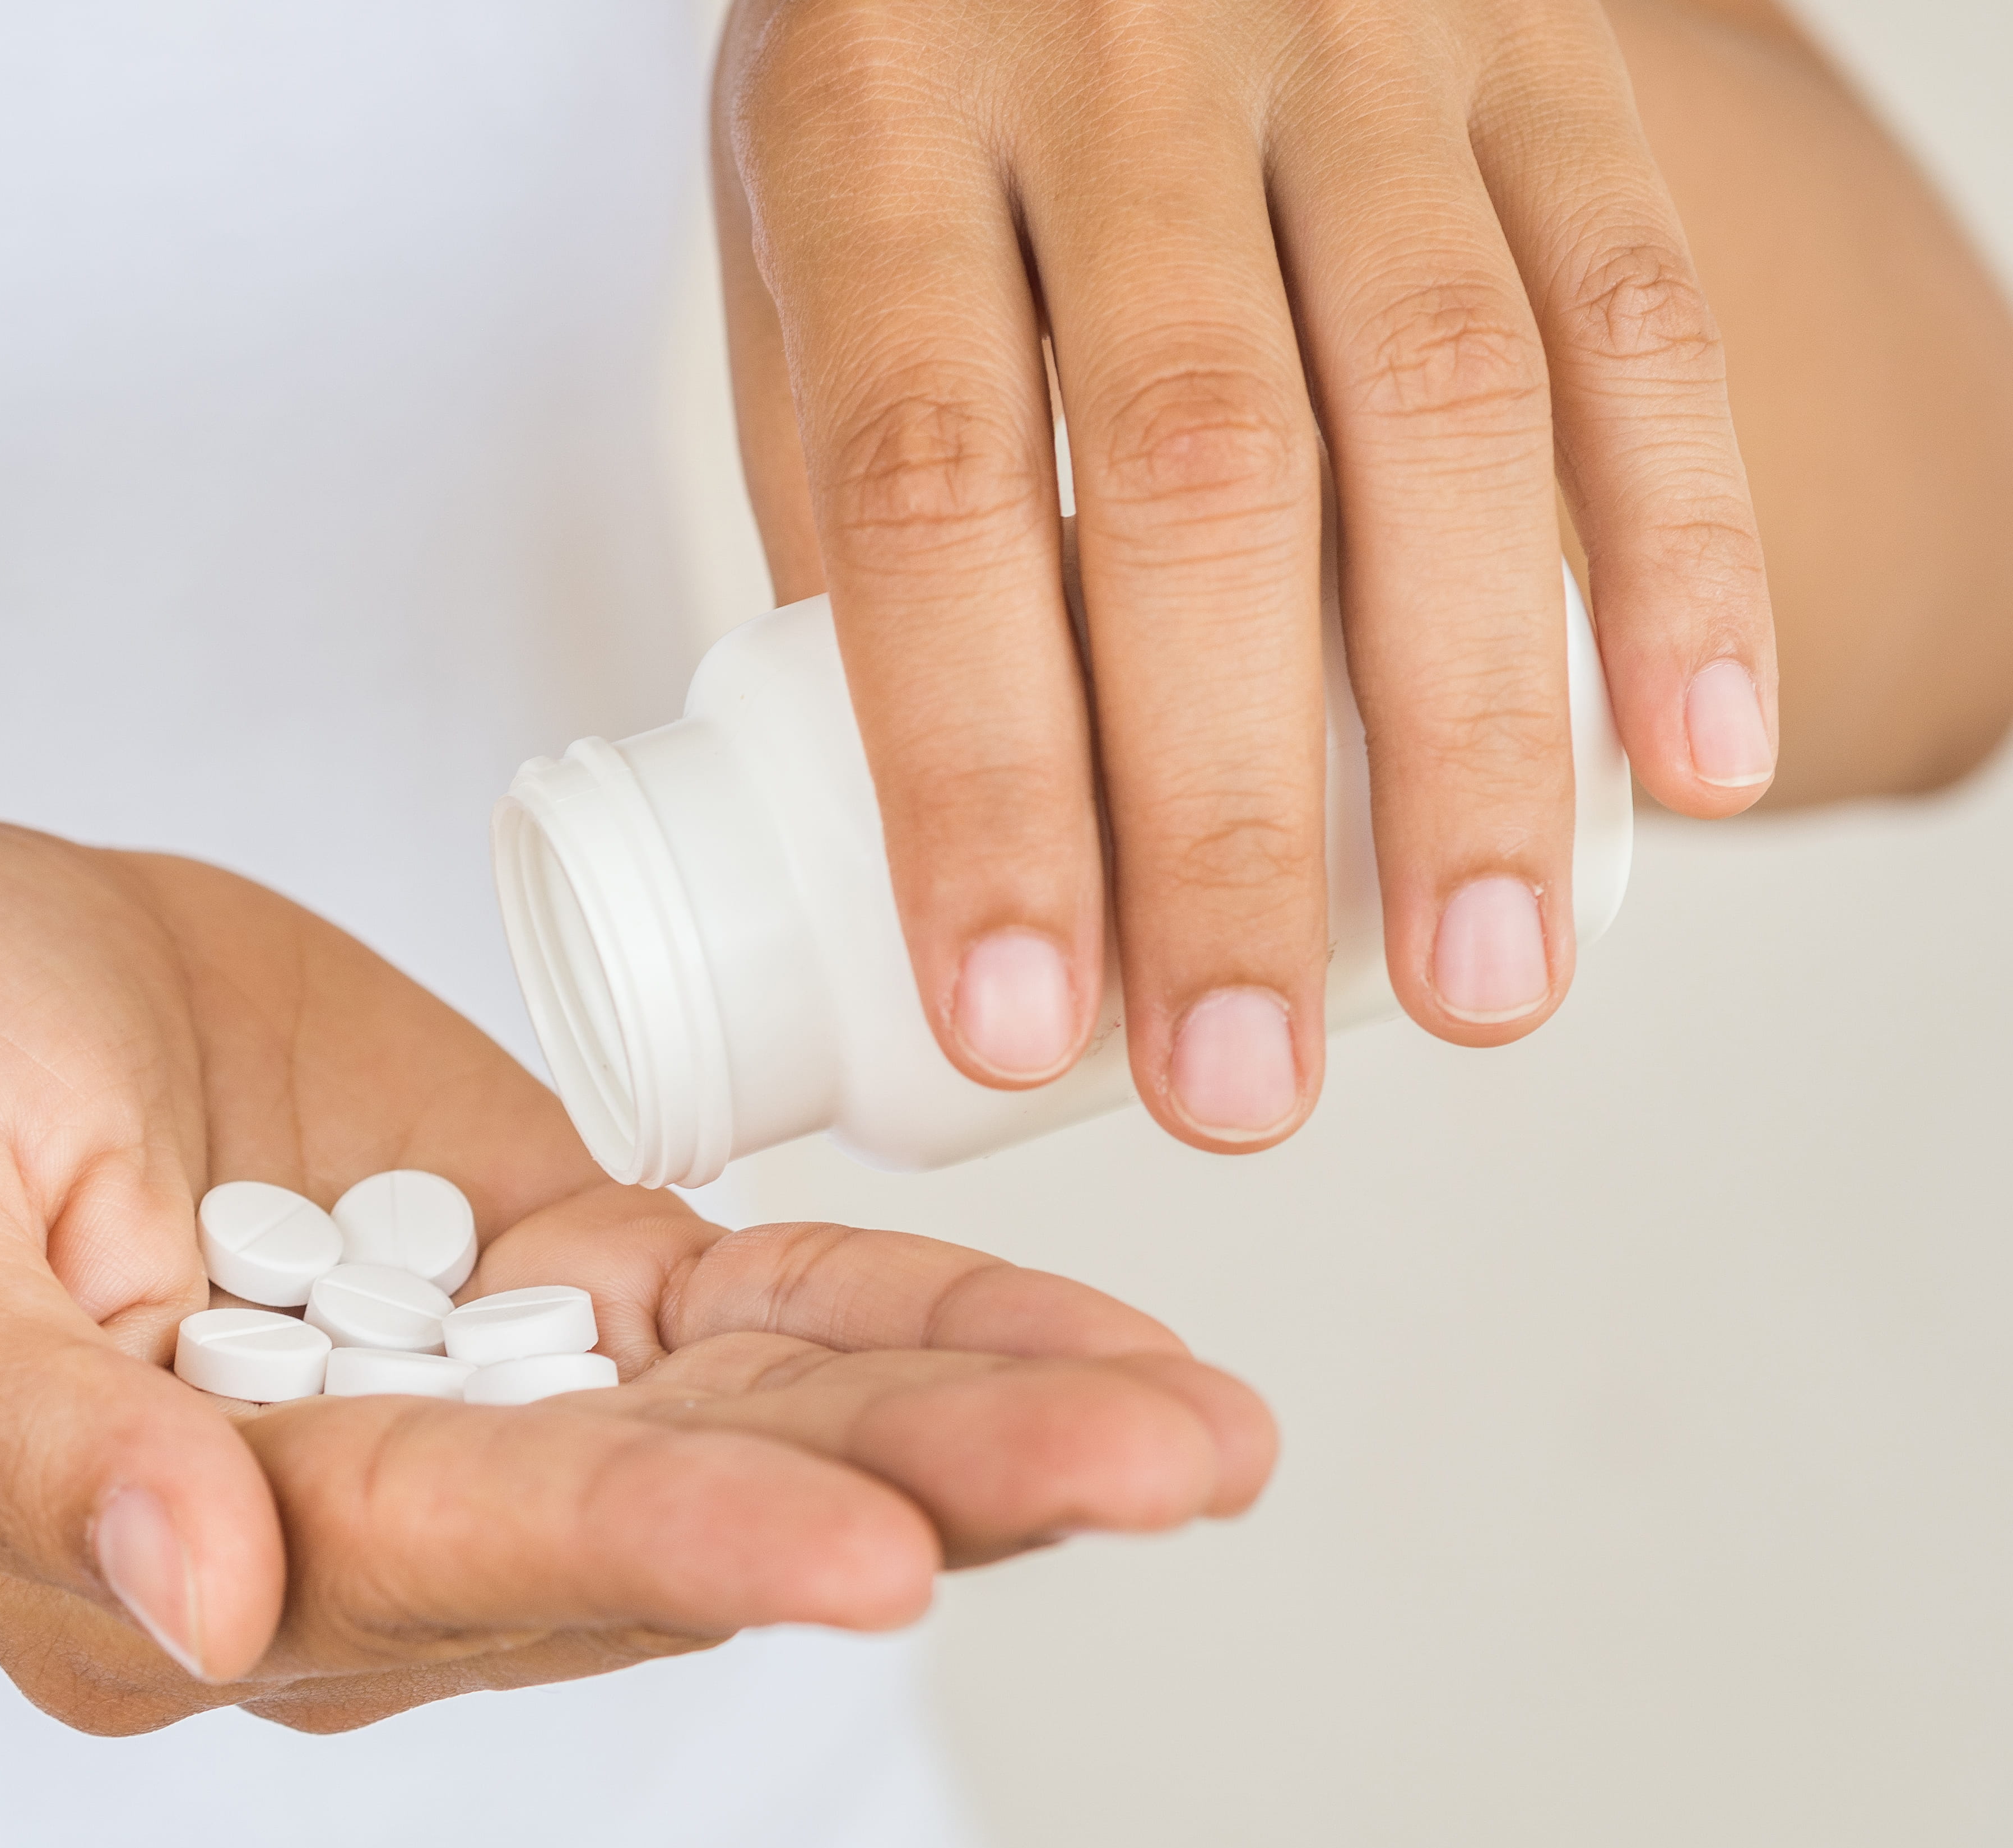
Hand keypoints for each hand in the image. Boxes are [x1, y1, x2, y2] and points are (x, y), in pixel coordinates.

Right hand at [0, 823, 1273, 1731]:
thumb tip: (195, 1600)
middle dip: (929, 1493)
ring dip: (980, 1420)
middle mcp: (379, 1518)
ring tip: (1199, 1424)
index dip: (673, 1546)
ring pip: (761, 1422)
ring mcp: (491, 1393)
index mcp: (197, 1548)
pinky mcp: (562, 1276)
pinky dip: (916, 1316)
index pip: (468, 1554)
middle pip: (676, 1515)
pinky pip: (763, 1313)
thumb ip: (12, 1424)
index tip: (884, 1553)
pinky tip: (1081, 1338)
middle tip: (1170, 1464)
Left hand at [715, 0, 1777, 1149]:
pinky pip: (1637, 302)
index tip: (1020, 1019)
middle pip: (1202, 477)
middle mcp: (1118, 60)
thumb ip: (861, 497)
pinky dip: (1683, 544)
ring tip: (1481, 988)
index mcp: (880, 117)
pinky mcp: (1540, 47)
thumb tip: (938, 821)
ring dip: (1478, 736)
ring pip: (1448, 407)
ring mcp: (1355, 41)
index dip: (981, 778)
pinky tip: (1698, 762)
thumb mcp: (809, 235)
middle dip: (1228, 820)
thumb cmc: (924, 60)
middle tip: (1243, 1082)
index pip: (928, 488)